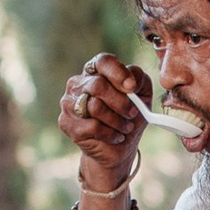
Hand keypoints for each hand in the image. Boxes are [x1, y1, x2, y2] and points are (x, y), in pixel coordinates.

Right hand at [59, 54, 150, 199]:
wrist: (118, 148)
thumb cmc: (128, 117)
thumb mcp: (142, 96)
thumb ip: (140, 80)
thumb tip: (132, 81)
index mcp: (95, 72)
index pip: (103, 61)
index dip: (118, 72)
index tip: (132, 87)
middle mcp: (77, 84)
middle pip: (98, 85)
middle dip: (121, 103)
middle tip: (133, 114)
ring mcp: (69, 103)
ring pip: (95, 107)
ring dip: (117, 120)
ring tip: (125, 127)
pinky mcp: (66, 123)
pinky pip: (92, 126)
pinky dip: (110, 134)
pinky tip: (115, 137)